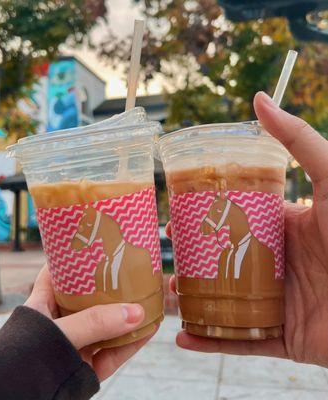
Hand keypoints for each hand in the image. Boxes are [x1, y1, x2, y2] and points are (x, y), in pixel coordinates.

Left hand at [25, 266, 153, 379]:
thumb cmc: (24, 362)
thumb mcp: (56, 333)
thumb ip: (94, 323)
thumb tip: (136, 312)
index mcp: (42, 307)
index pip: (57, 274)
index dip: (74, 258)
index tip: (96, 245)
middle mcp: (60, 324)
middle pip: (89, 299)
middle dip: (111, 287)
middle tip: (131, 270)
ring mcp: (76, 345)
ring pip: (106, 326)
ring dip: (128, 316)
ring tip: (148, 299)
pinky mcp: (88, 368)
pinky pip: (114, 353)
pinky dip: (133, 343)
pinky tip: (149, 329)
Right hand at [167, 91, 327, 367]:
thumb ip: (299, 142)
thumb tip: (260, 100)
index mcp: (278, 230)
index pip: (231, 222)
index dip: (202, 221)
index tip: (174, 219)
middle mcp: (273, 265)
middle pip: (220, 262)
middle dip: (190, 261)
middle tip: (165, 259)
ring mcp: (275, 302)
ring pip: (223, 302)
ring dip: (191, 301)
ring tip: (167, 296)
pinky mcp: (282, 336)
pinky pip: (240, 340)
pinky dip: (211, 340)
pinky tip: (183, 337)